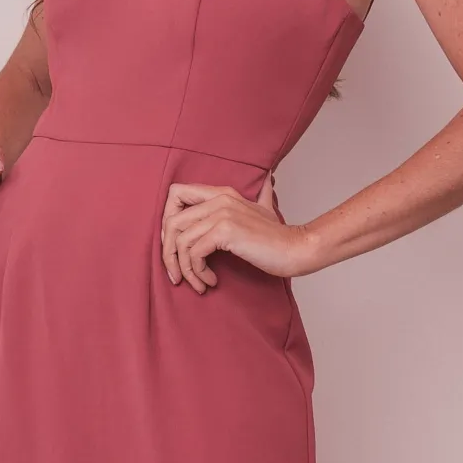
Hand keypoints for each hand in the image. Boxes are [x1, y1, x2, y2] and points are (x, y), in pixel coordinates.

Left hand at [160, 170, 317, 292]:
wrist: (295, 249)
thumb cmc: (277, 237)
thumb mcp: (265, 208)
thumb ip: (261, 194)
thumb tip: (268, 180)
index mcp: (221, 193)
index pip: (175, 194)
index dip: (166, 221)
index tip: (175, 246)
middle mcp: (219, 199)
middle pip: (171, 222)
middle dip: (168, 253)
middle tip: (177, 274)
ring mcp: (222, 214)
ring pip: (180, 241)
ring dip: (184, 268)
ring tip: (198, 283)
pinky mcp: (225, 232)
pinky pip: (194, 253)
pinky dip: (197, 271)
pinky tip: (210, 280)